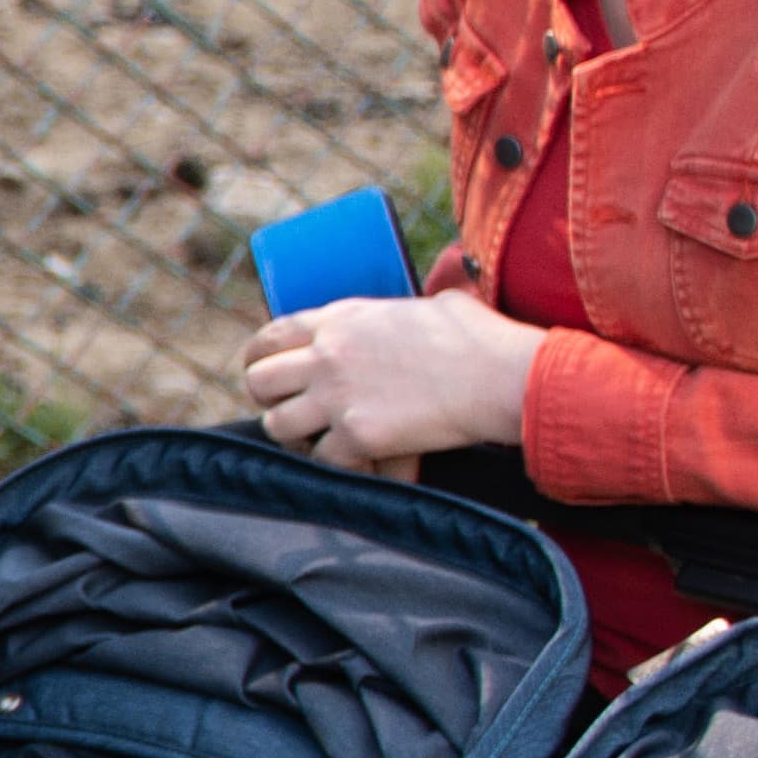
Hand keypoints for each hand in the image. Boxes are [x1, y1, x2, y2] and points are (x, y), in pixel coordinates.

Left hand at [243, 288, 540, 471]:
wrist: (499, 375)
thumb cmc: (478, 337)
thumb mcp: (433, 302)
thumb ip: (407, 306)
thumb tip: (431, 294)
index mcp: (341, 319)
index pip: (270, 336)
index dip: (258, 358)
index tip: (265, 373)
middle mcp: (329, 354)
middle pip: (259, 382)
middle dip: (269, 400)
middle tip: (292, 411)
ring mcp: (338, 396)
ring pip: (278, 425)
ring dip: (298, 436)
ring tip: (323, 438)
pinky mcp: (357, 434)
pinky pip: (322, 458)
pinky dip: (339, 464)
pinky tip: (360, 459)